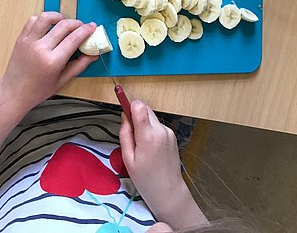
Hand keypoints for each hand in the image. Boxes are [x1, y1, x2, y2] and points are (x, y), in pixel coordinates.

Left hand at [0, 12, 97, 111]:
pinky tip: (49, 26)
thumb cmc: (38, 90)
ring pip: (46, 18)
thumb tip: (93, 55)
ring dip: (58, 16)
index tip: (92, 27)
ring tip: (64, 23)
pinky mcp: (21, 39)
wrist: (14, 93)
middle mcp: (40, 49)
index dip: (86, 30)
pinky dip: (43, 19)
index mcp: (53, 61)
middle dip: (77, 23)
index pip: (74, 38)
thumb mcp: (62, 81)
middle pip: (63, 25)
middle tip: (82, 26)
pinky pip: (33, 21)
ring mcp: (29, 42)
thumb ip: (79, 66)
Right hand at [119, 100, 207, 228]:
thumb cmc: (146, 179)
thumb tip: (124, 117)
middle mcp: (161, 130)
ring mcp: (168, 132)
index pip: (140, 106)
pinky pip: (157, 125)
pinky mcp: (172, 135)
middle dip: (135, 116)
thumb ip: (125, 134)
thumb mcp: (127, 158)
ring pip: (151, 117)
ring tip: (140, 144)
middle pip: (145, 109)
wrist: (168, 190)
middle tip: (130, 134)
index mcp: (148, 136)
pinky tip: (149, 146)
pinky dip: (151, 130)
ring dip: (143, 124)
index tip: (124, 110)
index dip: (130, 106)